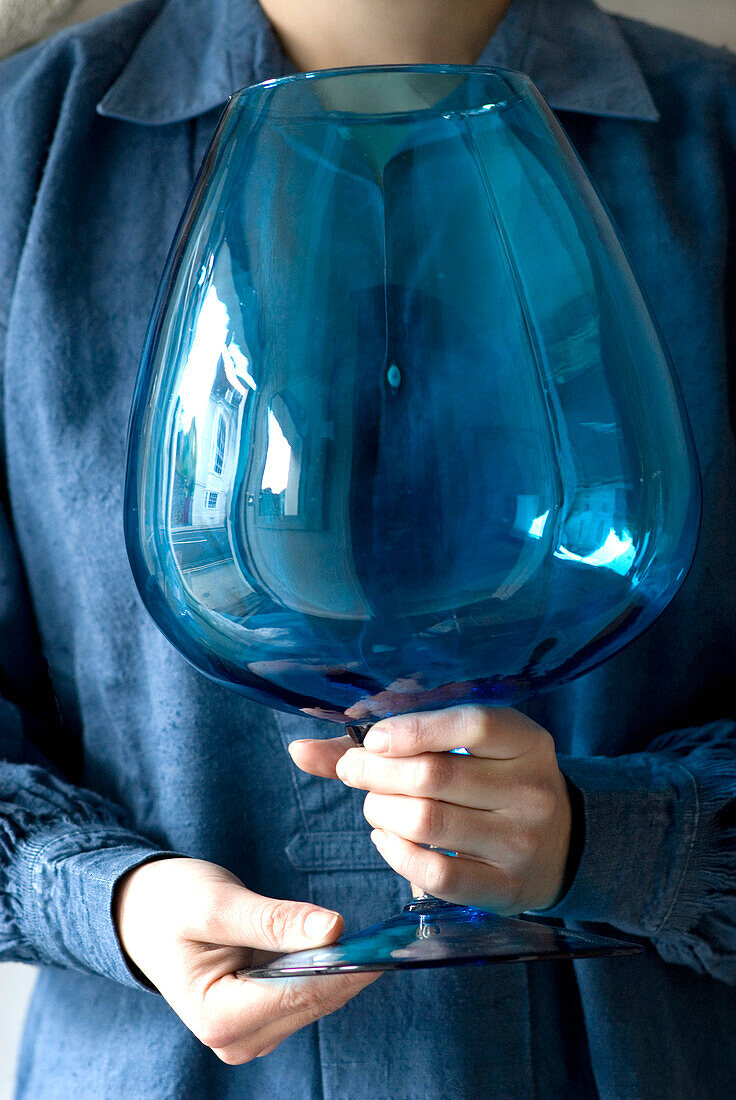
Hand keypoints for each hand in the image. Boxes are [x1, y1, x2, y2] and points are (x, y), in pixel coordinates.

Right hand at [113, 857, 378, 1063]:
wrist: (139, 912)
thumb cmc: (169, 903)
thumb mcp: (216, 904)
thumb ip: (273, 921)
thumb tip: (333, 929)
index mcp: (219, 1017)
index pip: (302, 994)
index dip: (348, 966)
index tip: (389, 940)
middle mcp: (236, 1038)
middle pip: (315, 1002)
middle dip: (354, 967)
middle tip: (398, 932)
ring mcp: (251, 1032)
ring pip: (318, 1001)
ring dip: (346, 968)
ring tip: (382, 935)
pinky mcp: (262, 1016)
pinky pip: (308, 994)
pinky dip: (330, 968)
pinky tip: (351, 943)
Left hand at [289, 705, 571, 914]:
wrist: (562, 843)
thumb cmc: (494, 781)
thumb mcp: (466, 749)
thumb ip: (386, 744)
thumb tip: (298, 749)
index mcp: (527, 742)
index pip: (472, 725)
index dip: (413, 729)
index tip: (374, 738)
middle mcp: (532, 790)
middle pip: (435, 777)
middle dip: (377, 772)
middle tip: (354, 770)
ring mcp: (523, 843)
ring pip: (428, 823)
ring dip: (381, 812)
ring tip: (375, 805)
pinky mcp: (507, 890)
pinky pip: (435, 874)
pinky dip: (396, 854)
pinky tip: (386, 838)